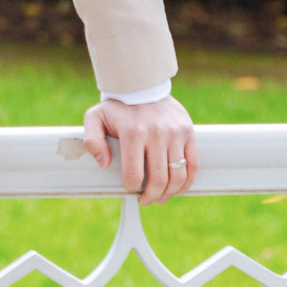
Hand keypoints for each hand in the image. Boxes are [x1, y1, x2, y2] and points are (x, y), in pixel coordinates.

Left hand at [82, 96, 196, 203]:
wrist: (143, 86)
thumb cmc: (118, 108)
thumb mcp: (95, 118)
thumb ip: (92, 140)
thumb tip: (104, 164)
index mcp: (133, 133)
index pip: (134, 175)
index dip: (132, 188)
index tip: (130, 190)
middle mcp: (156, 133)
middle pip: (159, 180)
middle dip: (151, 196)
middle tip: (145, 200)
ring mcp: (175, 133)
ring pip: (178, 176)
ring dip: (169, 193)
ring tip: (160, 197)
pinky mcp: (188, 132)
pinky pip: (193, 164)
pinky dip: (187, 181)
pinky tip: (178, 188)